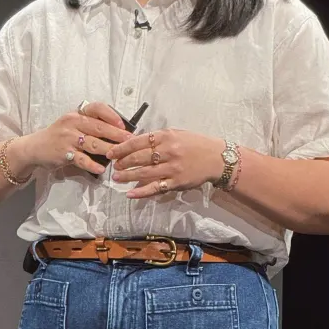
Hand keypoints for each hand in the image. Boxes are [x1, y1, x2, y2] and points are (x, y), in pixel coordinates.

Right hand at [16, 101, 131, 176]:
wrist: (35, 148)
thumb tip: (117, 132)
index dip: (111, 115)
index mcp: (76, 114)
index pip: (96, 108)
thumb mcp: (71, 124)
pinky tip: (101, 169)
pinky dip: (92, 165)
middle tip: (130, 141)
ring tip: (120, 155)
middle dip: (117, 135)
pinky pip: (82, 159)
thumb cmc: (58, 136)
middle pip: (99, 127)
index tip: (122, 124)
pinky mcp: (64, 153)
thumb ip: (89, 125)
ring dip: (109, 149)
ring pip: (93, 143)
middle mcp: (72, 123)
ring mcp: (68, 139)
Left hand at [106, 128, 225, 197]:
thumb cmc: (195, 144)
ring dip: (127, 176)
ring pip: (144, 173)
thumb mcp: (176, 134)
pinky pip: (155, 188)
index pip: (138, 142)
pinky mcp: (176, 183)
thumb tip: (134, 143)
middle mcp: (168, 151)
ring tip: (116, 178)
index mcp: (166, 137)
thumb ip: (156, 138)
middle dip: (122, 162)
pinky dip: (141, 191)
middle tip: (113, 166)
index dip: (122, 148)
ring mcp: (172, 168)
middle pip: (139, 158)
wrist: (217, 158)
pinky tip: (130, 193)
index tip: (111, 152)